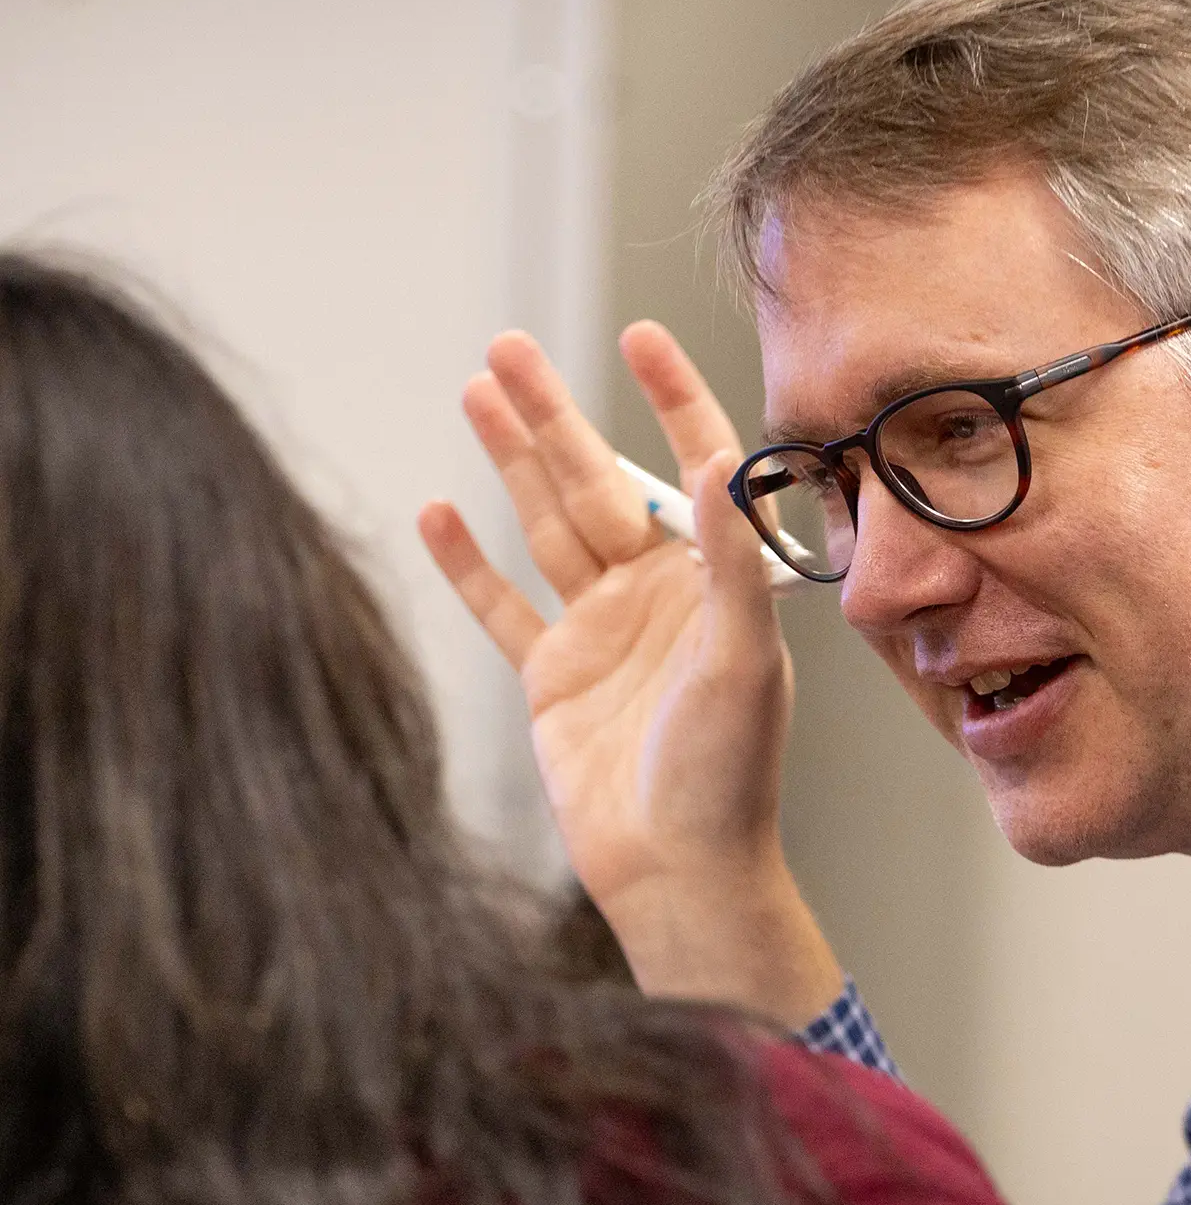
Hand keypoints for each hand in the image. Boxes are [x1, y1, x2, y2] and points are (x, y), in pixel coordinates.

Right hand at [419, 323, 842, 1024]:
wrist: (677, 870)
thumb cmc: (728, 770)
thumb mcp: (740, 656)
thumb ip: (732, 558)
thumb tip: (728, 456)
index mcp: (716, 579)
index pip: (698, 465)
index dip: (671, 398)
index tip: (640, 334)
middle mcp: (658, 593)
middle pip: (598, 481)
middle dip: (554, 414)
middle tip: (508, 347)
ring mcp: (601, 630)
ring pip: (547, 525)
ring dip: (511, 463)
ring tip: (475, 391)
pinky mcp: (552, 676)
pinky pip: (502, 606)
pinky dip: (468, 564)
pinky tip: (437, 510)